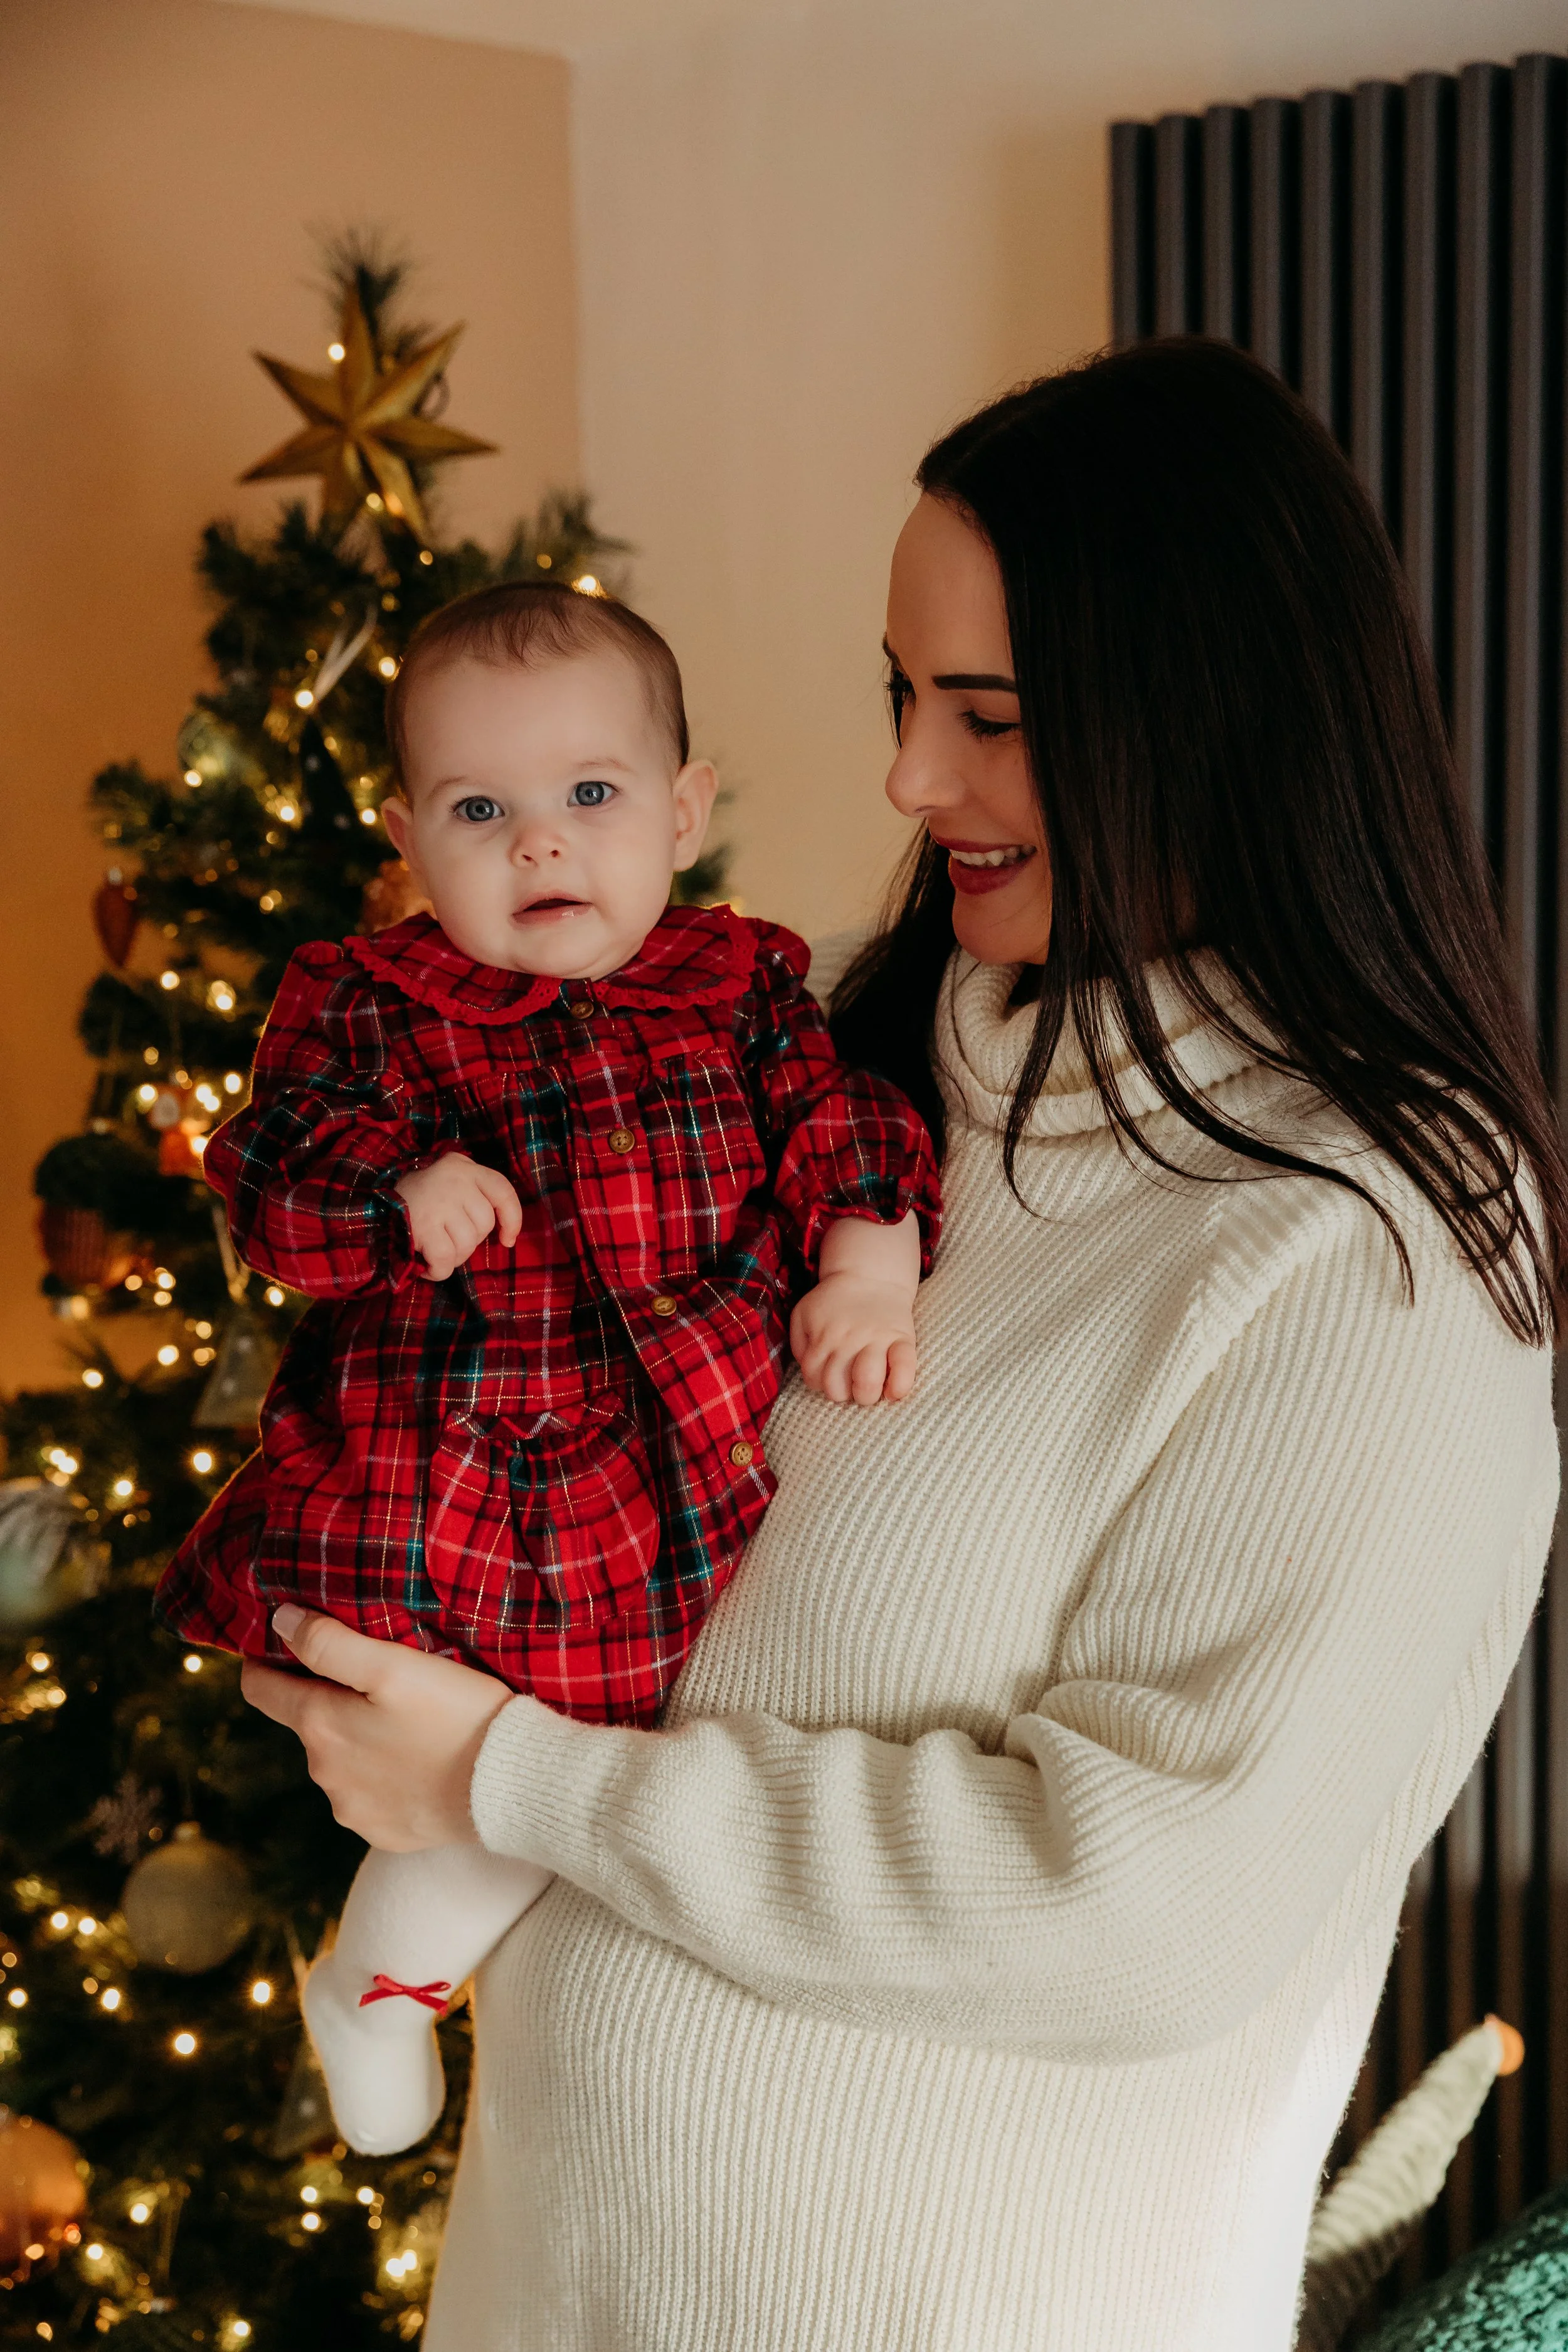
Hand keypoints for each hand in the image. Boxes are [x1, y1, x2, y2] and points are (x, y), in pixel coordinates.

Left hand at [240, 1607, 512, 1849]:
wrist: (509, 1786)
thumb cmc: (457, 1715)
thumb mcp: (395, 1665)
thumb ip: (329, 1643)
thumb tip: (278, 1623)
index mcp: (319, 1725)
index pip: (260, 1690)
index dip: (264, 1661)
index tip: (277, 1642)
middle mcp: (324, 1773)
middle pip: (307, 1722)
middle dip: (328, 1697)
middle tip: (376, 1677)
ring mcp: (351, 1808)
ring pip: (338, 1759)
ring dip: (357, 1737)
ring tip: (406, 1719)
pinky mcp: (382, 1831)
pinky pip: (367, 1793)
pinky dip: (382, 1773)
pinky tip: (418, 1760)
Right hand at [394, 1153, 521, 1280]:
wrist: (372, 1205)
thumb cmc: (419, 1199)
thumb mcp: (449, 1182)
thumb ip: (476, 1196)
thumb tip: (507, 1234)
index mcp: (463, 1167)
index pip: (503, 1190)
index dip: (512, 1218)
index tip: (508, 1239)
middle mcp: (454, 1181)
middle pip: (484, 1224)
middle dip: (469, 1239)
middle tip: (445, 1234)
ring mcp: (439, 1203)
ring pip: (467, 1245)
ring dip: (452, 1256)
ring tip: (433, 1246)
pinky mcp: (423, 1226)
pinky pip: (446, 1260)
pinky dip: (438, 1270)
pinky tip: (427, 1264)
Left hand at [790, 1271, 917, 1405]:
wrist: (870, 1276)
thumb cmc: (835, 1302)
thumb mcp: (804, 1314)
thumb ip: (800, 1344)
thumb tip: (810, 1370)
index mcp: (823, 1338)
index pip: (814, 1380)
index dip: (821, 1383)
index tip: (830, 1375)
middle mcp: (848, 1341)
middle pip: (838, 1389)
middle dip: (842, 1392)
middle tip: (850, 1381)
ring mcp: (877, 1340)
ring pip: (867, 1384)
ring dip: (866, 1394)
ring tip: (869, 1387)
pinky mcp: (903, 1339)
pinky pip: (904, 1369)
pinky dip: (899, 1386)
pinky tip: (893, 1392)